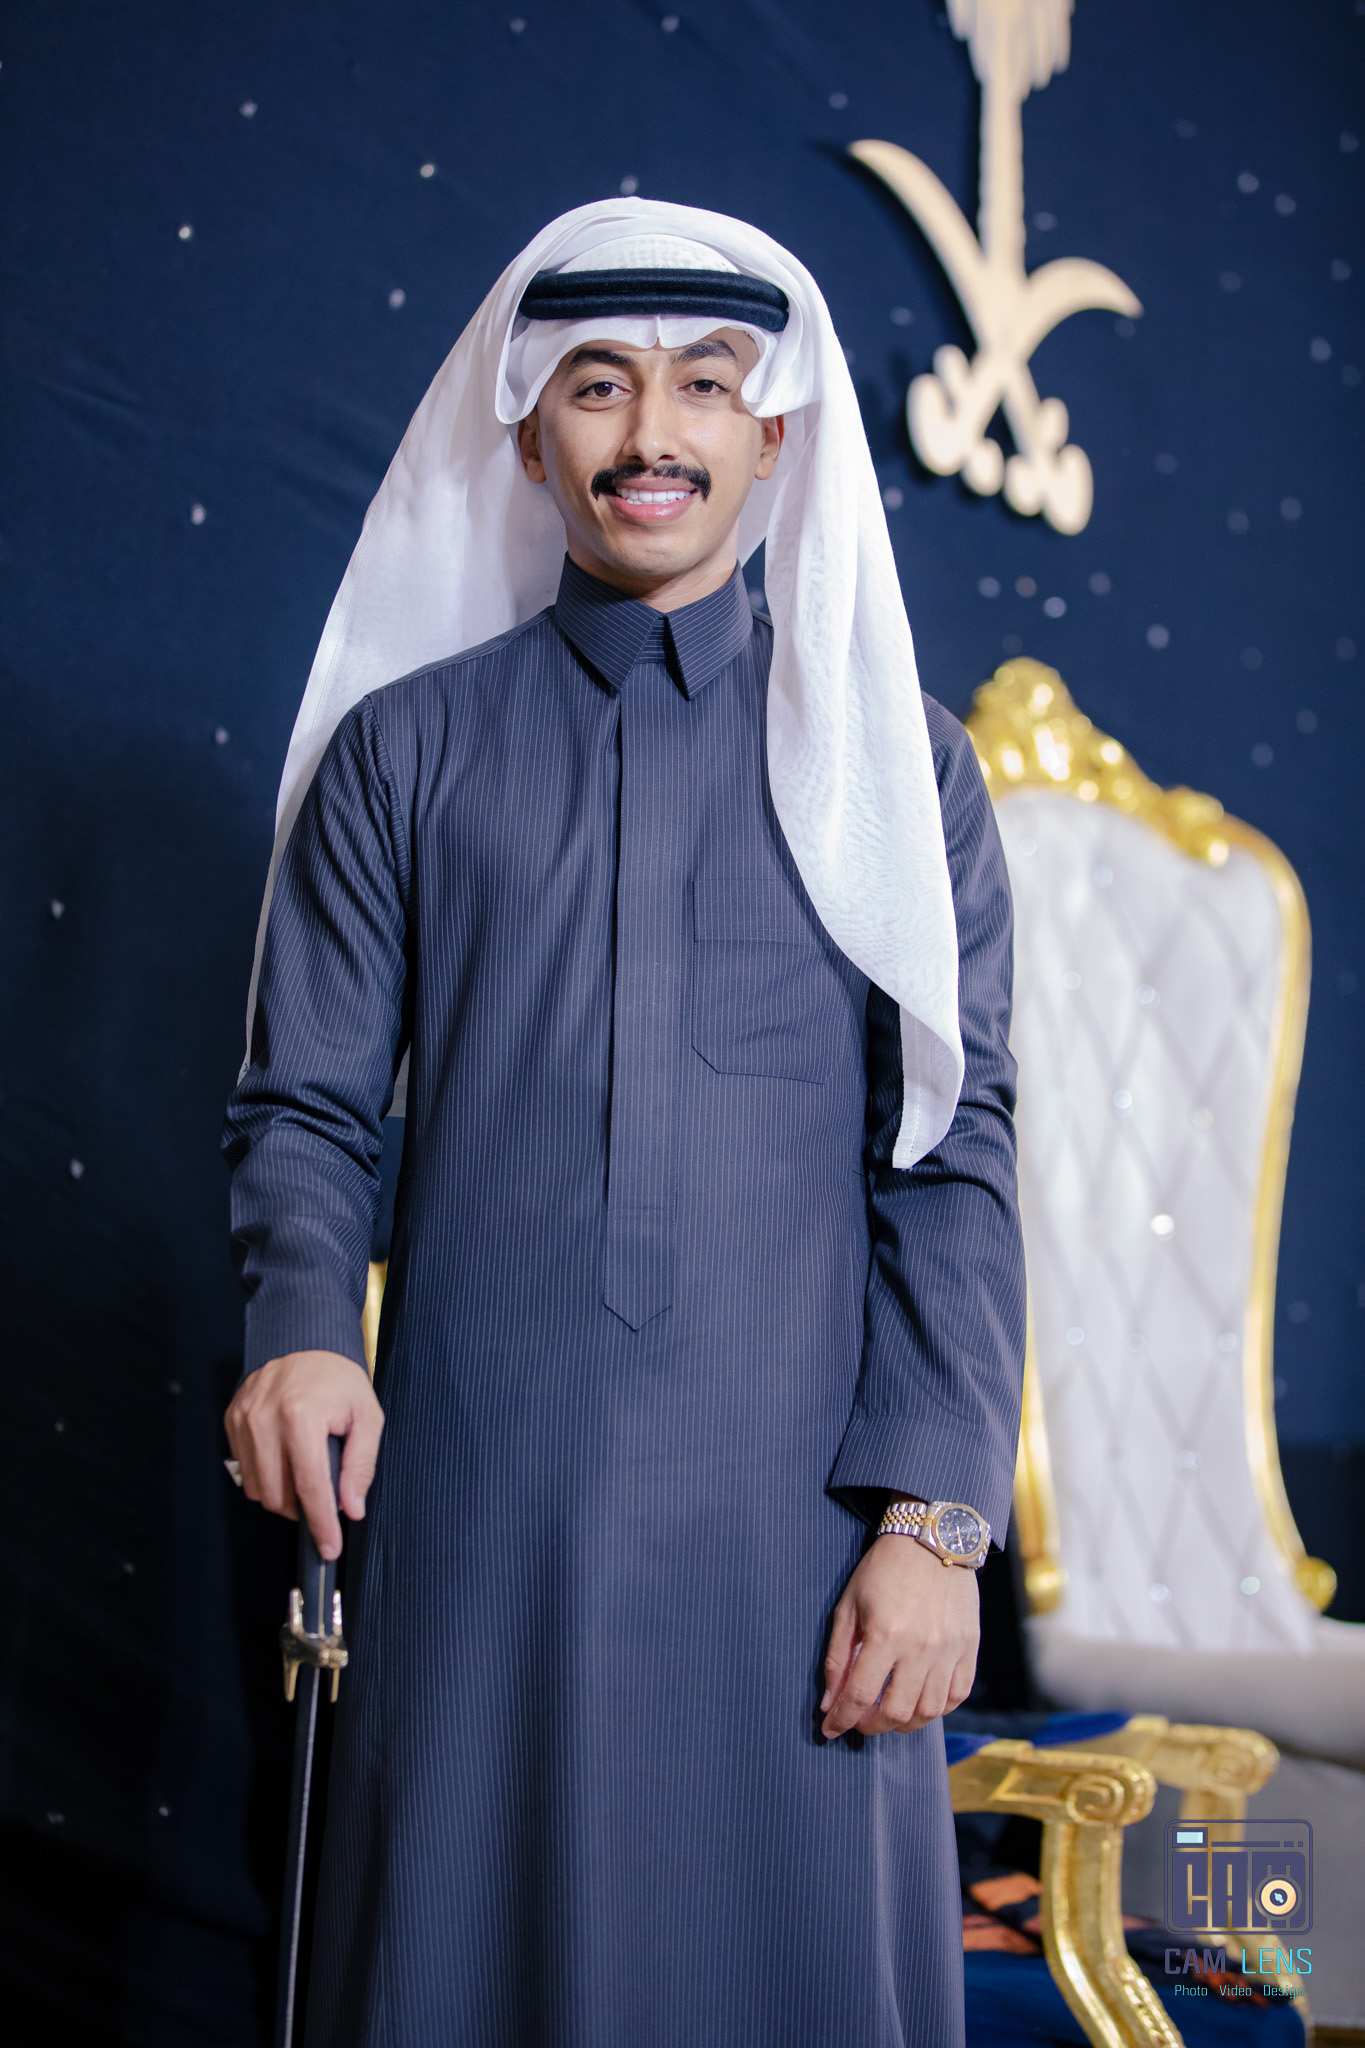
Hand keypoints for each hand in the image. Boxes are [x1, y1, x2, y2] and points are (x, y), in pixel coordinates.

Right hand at [225, 1350, 383, 1560]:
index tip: (329, 1548)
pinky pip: (245, 1470)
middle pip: (278, 1496)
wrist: (303, 1338)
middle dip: (303, 1509)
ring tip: (305, 1473)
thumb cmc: (339, 1379)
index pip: (310, 1486)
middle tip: (323, 1498)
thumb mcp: (366, 1415)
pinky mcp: (232, 1420)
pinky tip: (285, 1457)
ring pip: (257, 1489)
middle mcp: (265, 1419)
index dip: (321, 1524)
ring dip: (283, 1495)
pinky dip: (267, 1475)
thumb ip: (360, 1465)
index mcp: (301, 1416)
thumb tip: (352, 1508)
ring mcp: (243, 1420)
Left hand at [820, 1533, 979, 1738]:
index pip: (860, 1695)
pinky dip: (938, 1709)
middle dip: (872, 1726)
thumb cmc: (884, 1570)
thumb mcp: (849, 1605)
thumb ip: (837, 1656)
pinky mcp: (969, 1647)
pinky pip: (957, 1696)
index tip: (830, 1728)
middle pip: (896, 1713)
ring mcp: (949, 1650)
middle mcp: (920, 1648)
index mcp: (885, 1634)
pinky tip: (921, 1702)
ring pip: (928, 1712)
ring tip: (889, 1714)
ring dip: (905, 1723)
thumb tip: (829, 1702)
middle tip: (860, 1720)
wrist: (931, 1540)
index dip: (841, 1719)